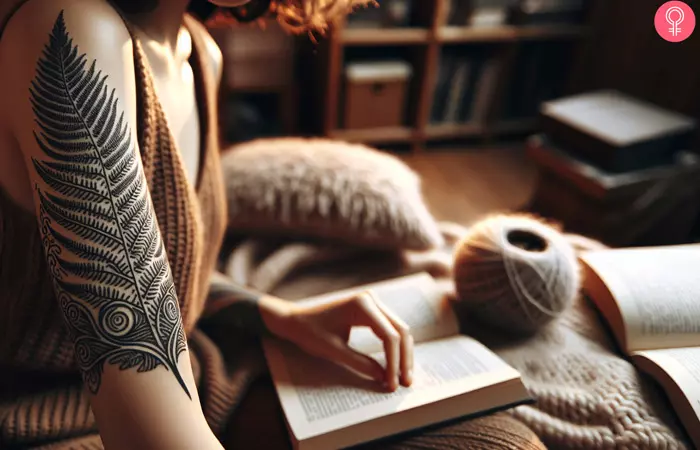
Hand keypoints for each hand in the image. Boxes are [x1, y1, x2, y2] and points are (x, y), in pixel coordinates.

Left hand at [261, 291, 413, 391]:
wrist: (295, 319)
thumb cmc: (309, 332)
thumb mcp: (333, 350)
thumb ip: (360, 363)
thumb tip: (384, 378)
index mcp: (362, 306)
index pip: (389, 336)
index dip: (394, 362)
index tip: (391, 384)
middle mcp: (371, 300)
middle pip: (400, 331)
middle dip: (404, 359)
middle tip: (405, 383)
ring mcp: (372, 303)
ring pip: (399, 330)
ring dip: (403, 354)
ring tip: (403, 377)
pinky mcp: (371, 310)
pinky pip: (390, 329)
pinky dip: (395, 347)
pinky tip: (395, 365)